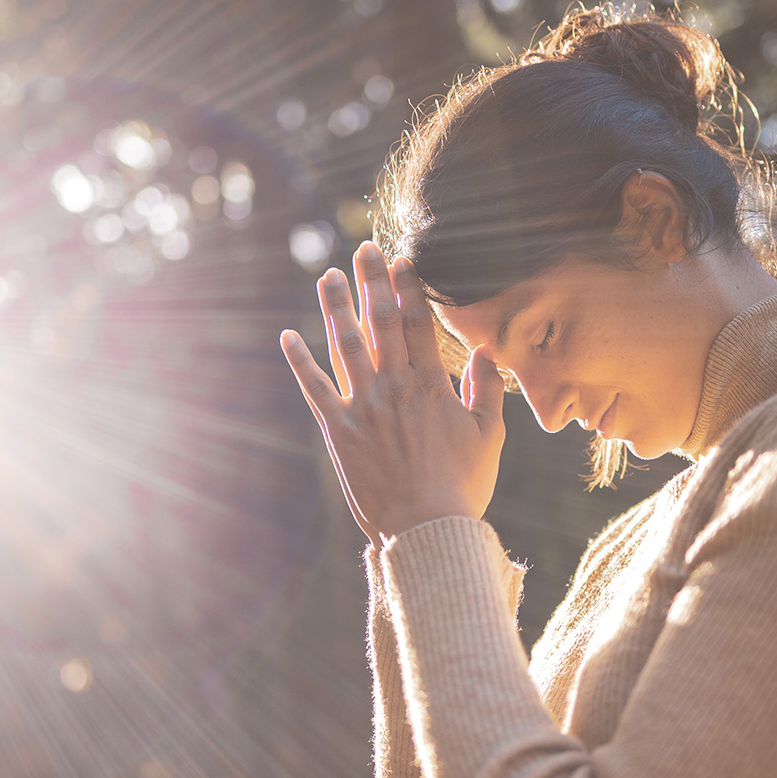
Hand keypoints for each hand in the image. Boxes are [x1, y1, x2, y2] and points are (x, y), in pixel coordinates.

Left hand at [280, 241, 505, 544]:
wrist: (426, 529)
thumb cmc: (462, 487)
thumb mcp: (489, 437)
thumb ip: (486, 391)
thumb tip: (486, 352)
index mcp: (431, 386)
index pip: (418, 324)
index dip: (409, 288)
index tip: (401, 260)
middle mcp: (394, 387)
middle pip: (381, 322)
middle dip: (372, 282)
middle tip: (363, 248)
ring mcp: (362, 407)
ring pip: (345, 344)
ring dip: (336, 307)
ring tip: (328, 277)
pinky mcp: (337, 430)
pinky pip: (314, 389)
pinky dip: (300, 362)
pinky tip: (287, 336)